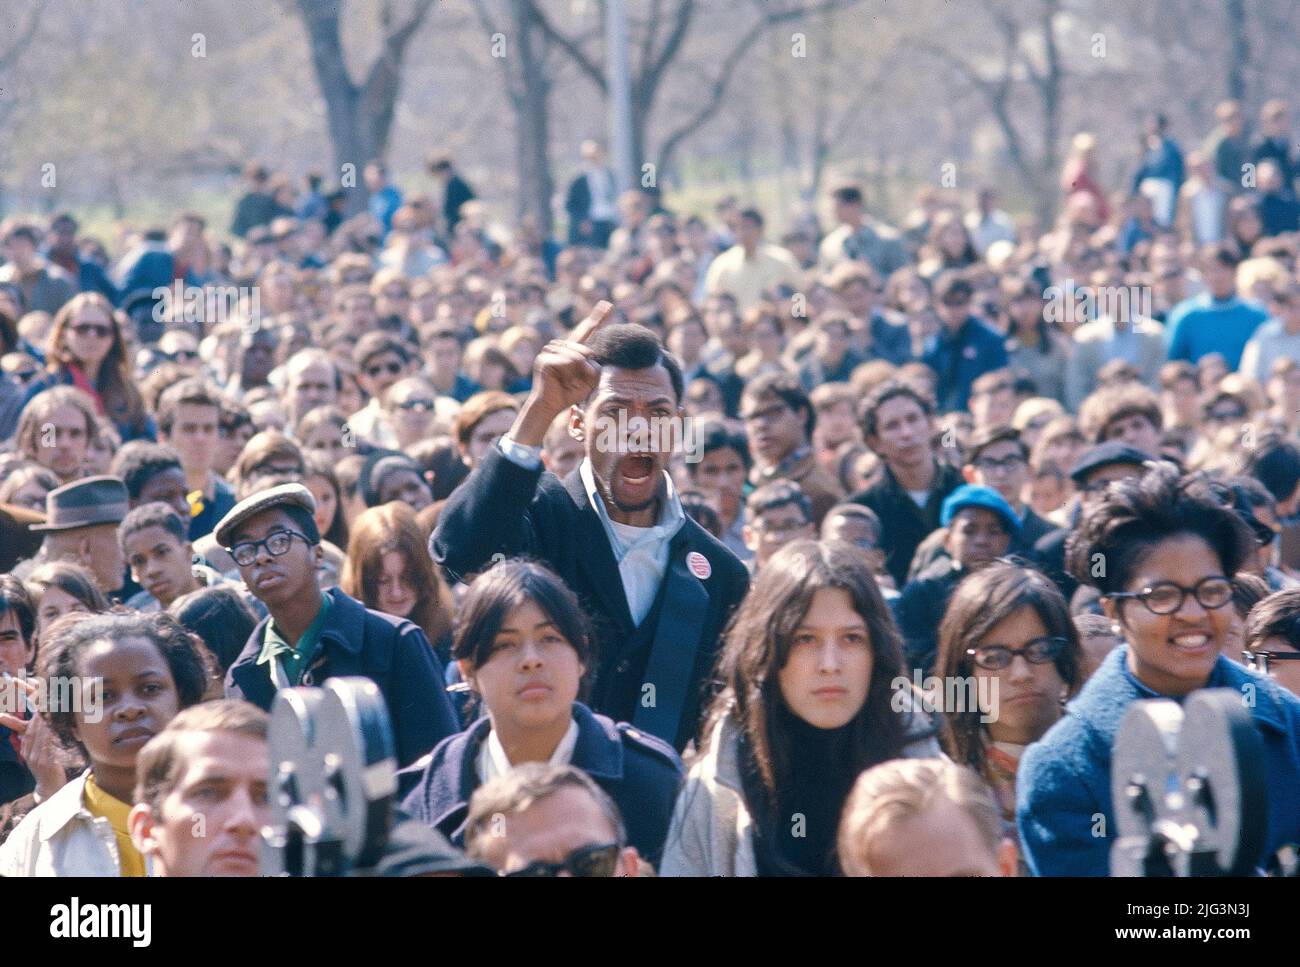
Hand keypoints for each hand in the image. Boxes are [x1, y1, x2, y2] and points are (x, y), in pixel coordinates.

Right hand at [0, 678, 67, 800]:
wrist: (49, 787)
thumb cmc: (47, 768)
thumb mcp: (38, 754)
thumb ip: (36, 742)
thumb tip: (32, 728)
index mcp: (27, 750)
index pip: (27, 730)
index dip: (33, 717)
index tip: (40, 704)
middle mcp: (29, 754)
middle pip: (33, 731)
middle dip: (39, 717)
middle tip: (47, 703)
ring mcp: (37, 759)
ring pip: (41, 737)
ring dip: (47, 723)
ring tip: (53, 711)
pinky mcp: (47, 764)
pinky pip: (50, 747)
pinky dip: (53, 736)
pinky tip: (58, 728)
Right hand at [511, 300, 613, 445]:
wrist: (550, 406)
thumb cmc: (569, 393)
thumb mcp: (589, 379)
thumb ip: (593, 365)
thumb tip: (587, 354)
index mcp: (571, 349)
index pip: (585, 331)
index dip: (597, 318)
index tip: (608, 305)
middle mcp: (559, 346)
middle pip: (584, 349)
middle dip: (587, 367)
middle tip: (581, 380)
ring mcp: (549, 351)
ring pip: (576, 355)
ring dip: (578, 372)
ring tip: (569, 382)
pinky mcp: (544, 359)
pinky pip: (566, 361)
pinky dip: (569, 373)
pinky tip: (561, 381)